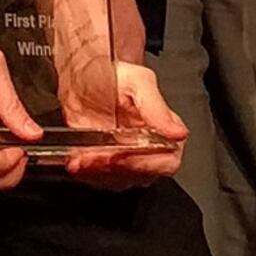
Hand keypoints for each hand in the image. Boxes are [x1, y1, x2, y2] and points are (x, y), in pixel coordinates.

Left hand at [63, 62, 189, 188]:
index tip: (123, 155)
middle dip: (115, 167)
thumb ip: (157, 108)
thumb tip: (178, 132)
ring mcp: (126, 158)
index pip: (167, 161)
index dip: (145, 163)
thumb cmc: (109, 75)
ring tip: (82, 157)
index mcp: (164, 129)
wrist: (78, 77)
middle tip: (95, 155)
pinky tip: (77, 160)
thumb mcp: (137, 81)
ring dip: (98, 172)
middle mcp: (148, 148)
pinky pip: (99, 180)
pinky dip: (86, 173)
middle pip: (141, 174)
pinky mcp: (104, 165)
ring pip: (119, 180)